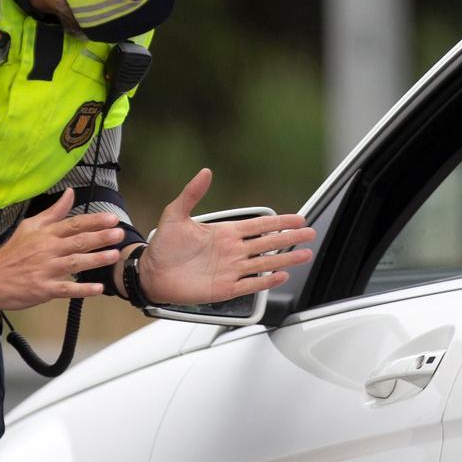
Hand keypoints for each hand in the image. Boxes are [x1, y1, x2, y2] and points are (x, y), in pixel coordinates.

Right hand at [0, 188, 122, 310]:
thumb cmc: (13, 252)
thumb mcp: (30, 226)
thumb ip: (53, 212)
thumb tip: (70, 193)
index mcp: (46, 234)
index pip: (74, 224)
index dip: (94, 221)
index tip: (112, 218)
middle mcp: (48, 249)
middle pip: (77, 241)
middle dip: (100, 237)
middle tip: (119, 234)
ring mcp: (46, 269)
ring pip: (74, 263)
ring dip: (95, 259)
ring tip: (114, 255)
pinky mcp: (44, 289)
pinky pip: (66, 289)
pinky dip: (82, 289)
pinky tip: (98, 288)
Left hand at [138, 169, 314, 304]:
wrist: (151, 273)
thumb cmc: (163, 246)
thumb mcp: (175, 215)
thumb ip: (192, 194)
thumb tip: (205, 172)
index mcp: (224, 233)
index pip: (258, 225)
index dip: (279, 222)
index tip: (298, 218)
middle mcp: (231, 251)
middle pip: (268, 243)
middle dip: (290, 238)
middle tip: (310, 234)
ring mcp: (230, 270)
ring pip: (265, 263)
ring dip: (285, 259)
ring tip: (305, 255)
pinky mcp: (224, 288)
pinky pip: (250, 284)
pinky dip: (266, 281)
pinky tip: (281, 276)